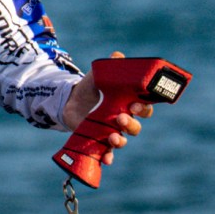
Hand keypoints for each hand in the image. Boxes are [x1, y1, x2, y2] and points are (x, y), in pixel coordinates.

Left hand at [61, 51, 153, 165]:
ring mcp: (111, 131)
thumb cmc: (91, 87)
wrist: (70, 100)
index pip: (144, 109)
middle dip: (131, 125)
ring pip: (123, 140)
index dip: (144, 109)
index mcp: (127, 103)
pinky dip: (108, 157)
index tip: (136, 105)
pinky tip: (106, 158)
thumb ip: (110, 66)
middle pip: (135, 127)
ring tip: (112, 137)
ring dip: (120, 141)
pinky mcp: (99, 141)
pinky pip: (107, 153)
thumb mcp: (99, 75)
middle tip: (121, 118)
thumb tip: (118, 55)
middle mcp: (123, 120)